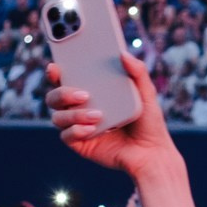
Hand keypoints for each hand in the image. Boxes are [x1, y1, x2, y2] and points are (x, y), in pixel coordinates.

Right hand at [49, 52, 182, 180]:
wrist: (151, 152)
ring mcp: (78, 126)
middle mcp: (80, 107)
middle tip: (83, 94)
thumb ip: (138, 72)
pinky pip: (66, 135)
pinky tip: (91, 129)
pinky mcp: (80, 144)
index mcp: (91, 91)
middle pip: (55, 97)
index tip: (55, 67)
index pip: (66, 78)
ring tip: (97, 116)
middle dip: (62, 93)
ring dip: (74, 114)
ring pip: (58, 116)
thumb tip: (123, 54)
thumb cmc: (148, 121)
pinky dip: (76, 130)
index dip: (55, 72)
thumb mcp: (146, 94)